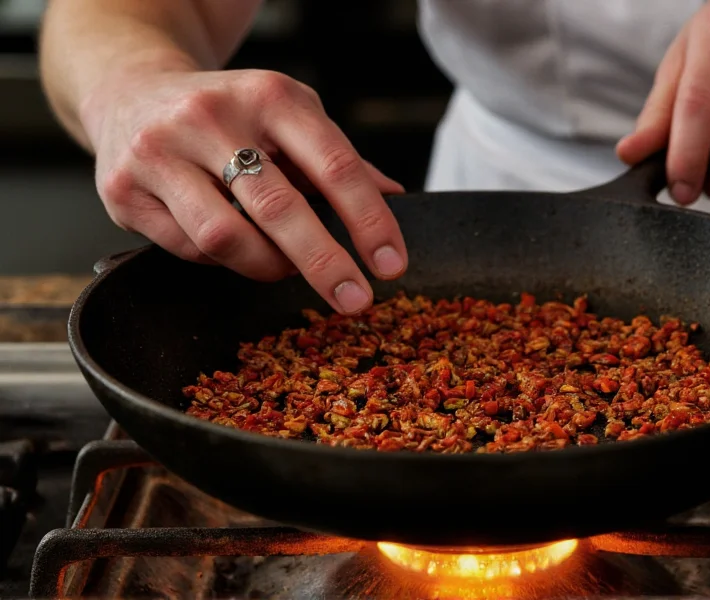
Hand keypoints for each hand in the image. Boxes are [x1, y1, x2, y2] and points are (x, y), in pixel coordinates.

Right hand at [81, 69, 407, 314]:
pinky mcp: (125, 189)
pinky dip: (224, 261)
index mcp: (268, 96)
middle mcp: (211, 117)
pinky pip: (189, 249)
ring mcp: (160, 152)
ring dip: (268, 267)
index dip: (369, 221)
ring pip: (226, 238)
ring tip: (286, 267)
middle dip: (325, 263)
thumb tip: (394, 196)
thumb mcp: (286, 115)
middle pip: (280, 207)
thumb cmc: (228, 112)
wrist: (131, 90)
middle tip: (355, 299)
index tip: (391, 264)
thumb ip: (336, 158)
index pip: (333, 165)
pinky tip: (235, 246)